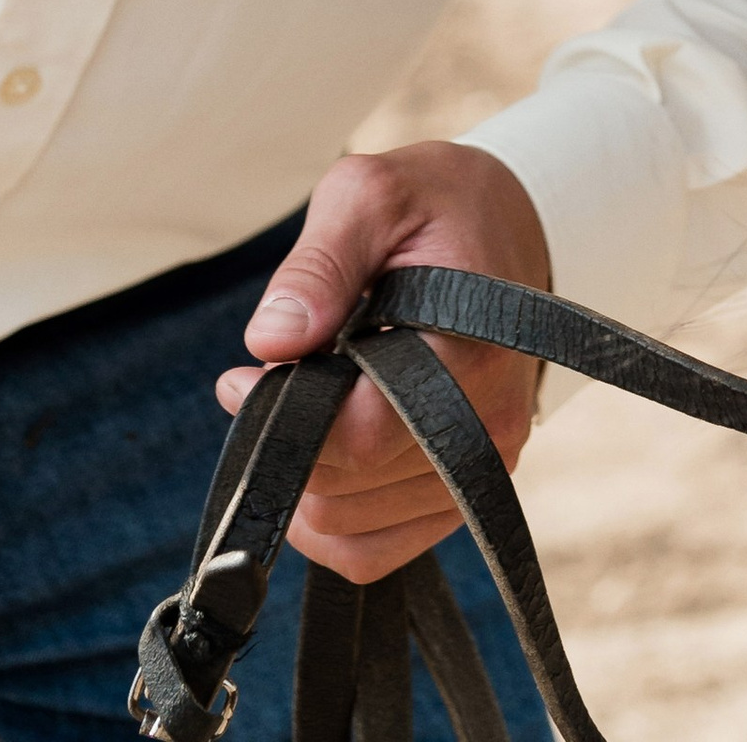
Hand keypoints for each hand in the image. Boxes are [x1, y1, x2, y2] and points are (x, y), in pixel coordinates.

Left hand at [216, 141, 552, 583]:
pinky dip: (326, 518)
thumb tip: (271, 341)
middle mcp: (489, 428)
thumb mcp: (370, 195)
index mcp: (473, 354)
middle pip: (344, 488)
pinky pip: (372, 551)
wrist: (504, 226)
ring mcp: (482, 470)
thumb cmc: (435, 207)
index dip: (285, 416)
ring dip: (304, 475)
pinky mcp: (463, 495)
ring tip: (305, 398)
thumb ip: (319, 264)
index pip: (361, 437)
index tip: (243, 376)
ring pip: (348, 528)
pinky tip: (319, 452)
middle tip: (274, 374)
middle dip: (288, 438)